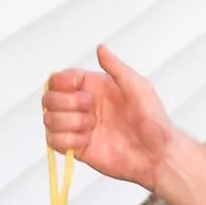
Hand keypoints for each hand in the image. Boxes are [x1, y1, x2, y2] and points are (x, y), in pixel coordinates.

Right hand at [42, 45, 174, 191]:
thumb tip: (101, 48)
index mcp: (93, 87)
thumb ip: (116, 68)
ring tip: (91, 128)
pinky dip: (66, 141)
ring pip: (49, 119)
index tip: (78, 88)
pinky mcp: (77, 148)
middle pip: (49, 98)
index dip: (61, 82)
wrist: (156, 155)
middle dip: (66, 103)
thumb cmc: (153, 121)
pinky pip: (53, 142)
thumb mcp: (139, 87)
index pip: (59, 78)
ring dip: (68, 123)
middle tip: (91, 110)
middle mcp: (82, 106)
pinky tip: (85, 141)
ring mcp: (78, 127)